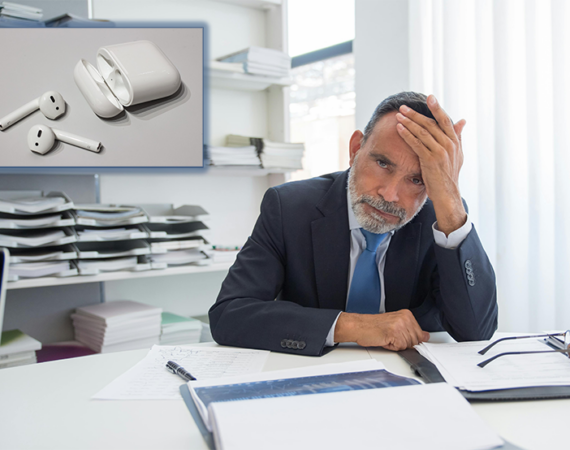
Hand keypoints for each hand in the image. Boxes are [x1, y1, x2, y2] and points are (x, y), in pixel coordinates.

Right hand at [334, 309, 429, 350]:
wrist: (359, 326)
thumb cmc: (373, 326)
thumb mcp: (395, 325)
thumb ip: (412, 330)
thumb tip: (426, 336)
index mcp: (406, 314)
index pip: (420, 334)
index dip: (410, 339)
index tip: (400, 336)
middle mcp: (405, 318)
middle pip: (415, 341)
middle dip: (404, 343)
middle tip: (390, 336)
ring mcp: (400, 325)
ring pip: (408, 345)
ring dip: (397, 345)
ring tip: (387, 337)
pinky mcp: (394, 333)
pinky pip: (400, 347)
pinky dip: (392, 347)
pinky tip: (384, 339)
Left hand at [395, 95, 466, 234]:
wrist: (447, 194)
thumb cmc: (449, 175)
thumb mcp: (457, 155)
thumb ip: (458, 137)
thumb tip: (462, 121)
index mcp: (455, 141)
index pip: (445, 120)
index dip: (437, 108)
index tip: (429, 97)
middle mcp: (449, 144)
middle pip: (431, 124)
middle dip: (416, 114)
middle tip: (403, 107)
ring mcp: (440, 151)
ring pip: (423, 132)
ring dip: (409, 122)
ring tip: (398, 115)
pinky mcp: (431, 160)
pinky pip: (417, 144)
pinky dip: (407, 135)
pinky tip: (399, 129)